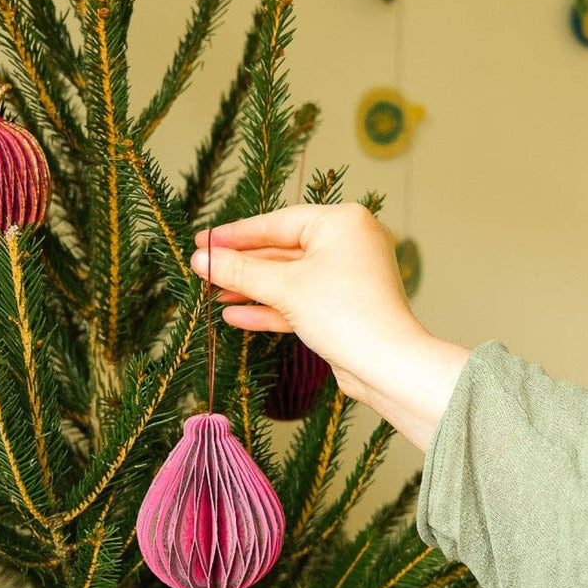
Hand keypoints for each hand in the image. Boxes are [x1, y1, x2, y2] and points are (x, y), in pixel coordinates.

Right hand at [190, 204, 468, 449]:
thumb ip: (240, 271)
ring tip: (213, 295)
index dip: (236, 234)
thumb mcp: (284, 287)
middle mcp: (350, 243)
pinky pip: (302, 300)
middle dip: (243, 265)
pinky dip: (272, 307)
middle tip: (203, 270)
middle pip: (283, 250)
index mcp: (342, 223)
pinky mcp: (345, 307)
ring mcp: (349, 277)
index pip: (278, 222)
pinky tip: (236, 316)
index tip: (202, 241)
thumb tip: (201, 259)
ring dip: (253, 288)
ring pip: (291, 278)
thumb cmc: (343, 313)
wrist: (386, 365)